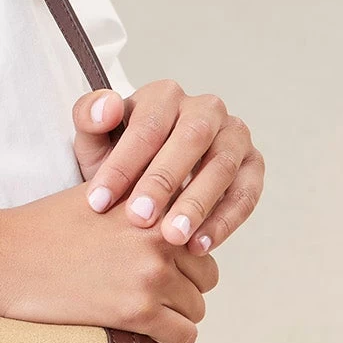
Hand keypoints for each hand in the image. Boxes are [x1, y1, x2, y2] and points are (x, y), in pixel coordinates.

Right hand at [0, 185, 219, 342]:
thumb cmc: (40, 227)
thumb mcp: (97, 192)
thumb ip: (140, 199)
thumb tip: (174, 217)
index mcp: (151, 200)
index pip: (199, 233)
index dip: (182, 256)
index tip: (159, 269)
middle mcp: (159, 232)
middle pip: (206, 275)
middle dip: (181, 289)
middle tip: (147, 298)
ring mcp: (151, 270)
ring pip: (197, 308)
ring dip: (172, 317)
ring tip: (139, 318)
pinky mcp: (138, 308)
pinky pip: (183, 336)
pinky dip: (166, 342)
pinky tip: (140, 337)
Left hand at [71, 79, 263, 255]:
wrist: (149, 184)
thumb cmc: (120, 161)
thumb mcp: (95, 141)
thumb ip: (90, 119)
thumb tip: (109, 107)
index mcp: (164, 95)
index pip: (147, 125)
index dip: (122, 163)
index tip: (99, 201)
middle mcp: (205, 109)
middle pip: (191, 139)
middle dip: (163, 181)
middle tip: (139, 218)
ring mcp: (234, 135)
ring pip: (221, 166)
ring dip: (197, 204)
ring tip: (172, 238)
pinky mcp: (252, 165)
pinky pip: (246, 193)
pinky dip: (224, 221)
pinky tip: (199, 246)